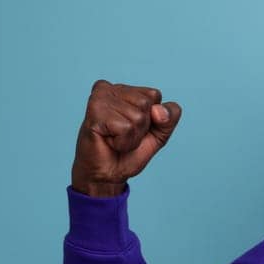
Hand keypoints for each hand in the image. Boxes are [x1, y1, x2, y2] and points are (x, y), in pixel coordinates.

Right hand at [70, 80, 182, 196]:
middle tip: (123, 136)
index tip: (134, 129)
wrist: (107, 175)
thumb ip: (169, 117)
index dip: (152, 119)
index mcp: (125, 89)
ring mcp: (101, 97)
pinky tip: (108, 141)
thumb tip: (158, 111)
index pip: (155, 95)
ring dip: (131, 137)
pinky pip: (126, 128)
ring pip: (137, 116)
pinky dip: (123, 142)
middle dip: (141, 128)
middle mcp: (111, 88)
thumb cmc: (128, 152)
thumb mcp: (159, 134)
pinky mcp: (94, 111)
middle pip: (146, 104)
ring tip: (115, 139)